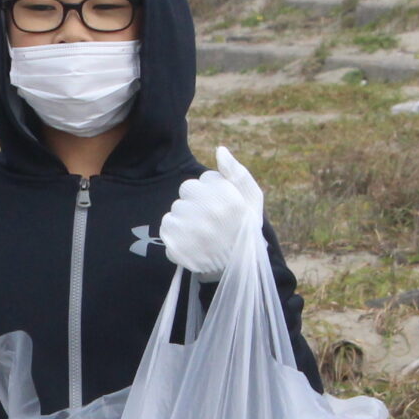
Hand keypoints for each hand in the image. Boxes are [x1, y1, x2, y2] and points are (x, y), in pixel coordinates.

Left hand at [160, 148, 263, 277]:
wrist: (237, 268)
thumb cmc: (245, 229)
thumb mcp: (252, 199)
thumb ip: (237, 173)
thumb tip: (220, 150)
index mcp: (228, 200)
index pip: (200, 181)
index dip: (209, 192)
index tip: (219, 206)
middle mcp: (209, 215)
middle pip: (185, 193)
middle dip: (195, 203)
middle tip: (208, 219)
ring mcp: (191, 233)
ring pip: (175, 210)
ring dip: (184, 218)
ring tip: (201, 232)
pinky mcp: (177, 248)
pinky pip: (166, 227)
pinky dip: (175, 233)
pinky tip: (190, 240)